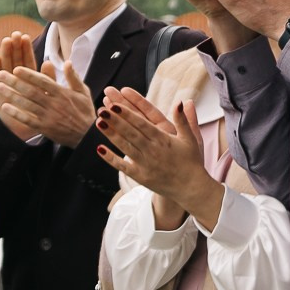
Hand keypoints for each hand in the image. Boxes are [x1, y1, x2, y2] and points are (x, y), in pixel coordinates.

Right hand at [0, 33, 39, 140]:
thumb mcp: (45, 95)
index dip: (26, 49)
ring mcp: (6, 85)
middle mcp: (15, 80)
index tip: (25, 36)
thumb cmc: (37, 112)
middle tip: (14, 34)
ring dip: (5, 53)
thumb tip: (49, 63)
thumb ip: (48, 80)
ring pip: (6, 66)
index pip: (27, 61)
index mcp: (28, 80)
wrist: (25, 130)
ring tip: (6, 41)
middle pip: (14, 60)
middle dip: (15, 47)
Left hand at [0, 59, 96, 146]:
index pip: (43, 81)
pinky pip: (28, 120)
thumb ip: (74, 77)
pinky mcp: (45, 128)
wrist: (88, 137)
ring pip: (27, 104)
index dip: (29, 75)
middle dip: (15, 82)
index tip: (16, 68)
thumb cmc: (85, 112)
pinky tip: (5, 107)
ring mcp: (49, 117)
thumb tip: (67, 62)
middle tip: (1, 74)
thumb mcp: (83, 92)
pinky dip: (16, 113)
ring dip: (12, 95)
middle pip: (31, 91)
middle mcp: (54, 104)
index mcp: (63, 93)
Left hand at [95, 87, 223, 229]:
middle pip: (130, 133)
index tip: (115, 104)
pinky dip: (111, 158)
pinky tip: (99, 148)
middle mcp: (153, 151)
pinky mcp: (141, 176)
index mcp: (164, 140)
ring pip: (125, 146)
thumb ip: (184, 120)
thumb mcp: (191, 139)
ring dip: (111, 134)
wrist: (191, 188)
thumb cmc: (191, 162)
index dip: (128, 114)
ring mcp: (145, 164)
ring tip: (98, 122)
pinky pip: (123, 167)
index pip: (142, 124)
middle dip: (115, 120)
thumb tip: (182, 101)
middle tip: (102, 109)